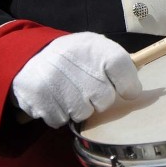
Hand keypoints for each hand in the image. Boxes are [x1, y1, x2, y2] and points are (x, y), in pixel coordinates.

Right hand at [11, 32, 141, 127]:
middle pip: (105, 99)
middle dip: (100, 99)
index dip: (127, 84)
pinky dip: (61, 114)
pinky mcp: (39, 98)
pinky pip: (62, 120)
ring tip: (70, 92)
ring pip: (84, 113)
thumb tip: (135, 90)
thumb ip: (118, 64)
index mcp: (92, 45)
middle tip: (89, 88)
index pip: (120, 66)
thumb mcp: (96, 48)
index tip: (126, 90)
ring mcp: (54, 80)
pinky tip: (56, 98)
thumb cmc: (73, 57)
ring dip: (80, 108)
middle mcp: (73, 60)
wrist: (29, 57)